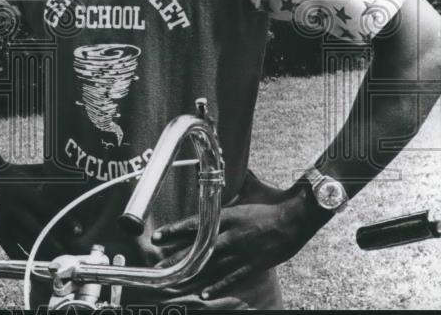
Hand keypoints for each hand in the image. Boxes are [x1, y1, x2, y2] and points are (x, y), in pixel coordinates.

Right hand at [0, 163, 83, 259]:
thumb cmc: (10, 173)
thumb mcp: (28, 172)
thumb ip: (47, 174)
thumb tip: (69, 172)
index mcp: (25, 193)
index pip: (49, 208)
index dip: (65, 220)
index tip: (79, 231)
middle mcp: (15, 208)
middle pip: (38, 230)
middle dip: (54, 243)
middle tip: (69, 253)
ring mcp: (5, 221)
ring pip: (25, 242)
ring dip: (40, 252)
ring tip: (55, 261)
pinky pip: (11, 249)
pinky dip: (23, 257)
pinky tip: (33, 263)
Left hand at [151, 170, 325, 298]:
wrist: (299, 215)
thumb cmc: (274, 199)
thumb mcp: (249, 187)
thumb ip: (234, 181)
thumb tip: (224, 164)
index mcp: (228, 215)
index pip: (196, 224)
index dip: (174, 231)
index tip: (157, 237)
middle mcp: (232, 235)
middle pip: (199, 249)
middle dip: (177, 258)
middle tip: (158, 266)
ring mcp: (243, 252)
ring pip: (212, 266)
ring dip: (192, 274)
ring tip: (174, 281)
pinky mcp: (255, 264)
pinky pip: (233, 277)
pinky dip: (218, 286)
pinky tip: (204, 293)